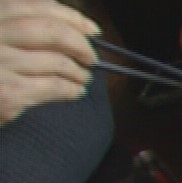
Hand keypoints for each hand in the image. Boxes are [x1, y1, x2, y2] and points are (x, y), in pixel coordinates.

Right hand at [0, 0, 96, 123]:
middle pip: (50, 30)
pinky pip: (53, 86)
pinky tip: (75, 91)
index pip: (36, 6)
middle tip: (90, 57)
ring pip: (56, 61)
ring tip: (83, 77)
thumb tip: (71, 28)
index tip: (91, 29)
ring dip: (78, 71)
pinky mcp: (7, 93)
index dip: (71, 17)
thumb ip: (18, 24)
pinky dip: (71, 89)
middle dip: (79, 44)